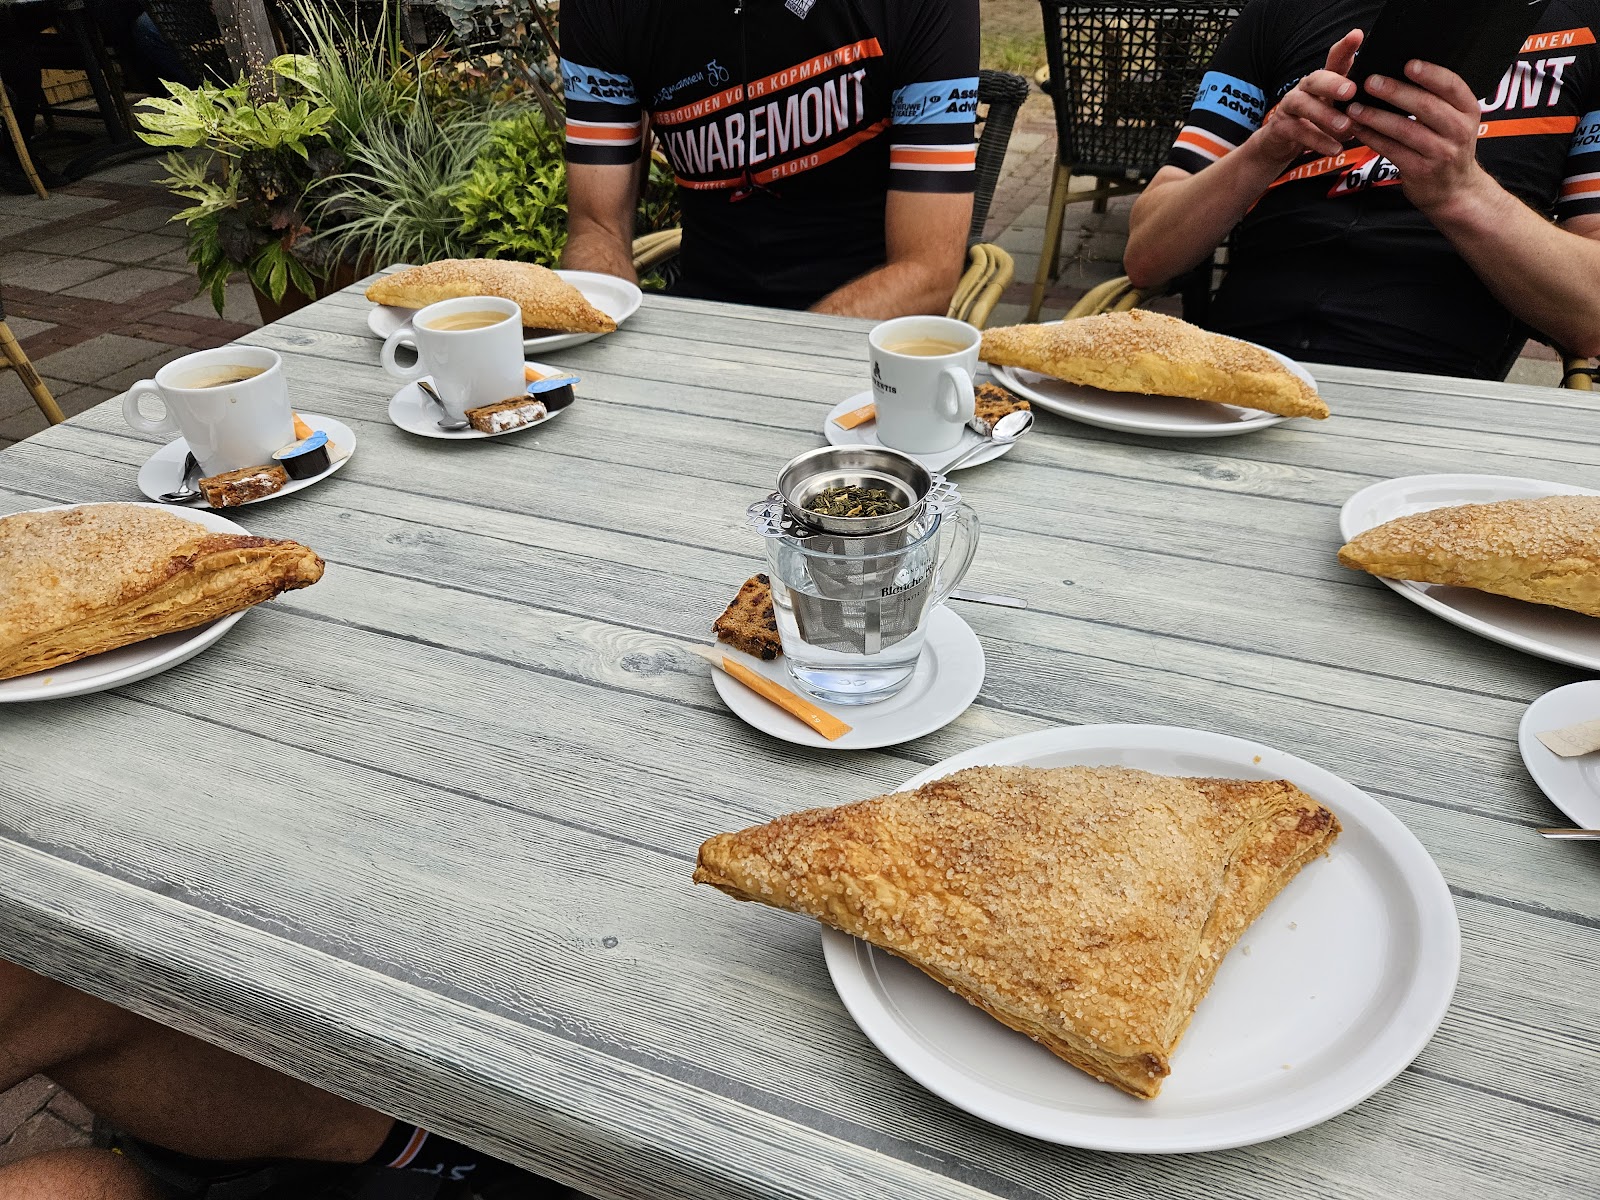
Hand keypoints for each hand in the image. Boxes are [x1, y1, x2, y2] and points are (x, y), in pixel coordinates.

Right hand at [1251, 29, 1363, 164]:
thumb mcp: (1339, 109)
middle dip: (1333, 83)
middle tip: (1351, 91)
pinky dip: (1318, 141)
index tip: (1357, 36)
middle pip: (1316, 78)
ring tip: (1345, 126)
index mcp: (1325, 80)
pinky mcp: (1281, 127)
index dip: (1345, 47)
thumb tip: (1387, 103)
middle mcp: (1305, 88)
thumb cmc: (1318, 123)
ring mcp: (1290, 106)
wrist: (1281, 144)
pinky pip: (1298, 132)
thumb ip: (1357, 103)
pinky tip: (1335, 149)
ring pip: (1303, 104)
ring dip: (1325, 115)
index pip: (1334, 58)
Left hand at [1347, 60, 1490, 214]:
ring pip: (1405, 129)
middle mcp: (1458, 130)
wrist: (1454, 190)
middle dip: (1395, 92)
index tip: (1408, 64)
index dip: (1430, 74)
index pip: (1452, 86)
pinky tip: (1358, 129)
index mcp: (1469, 110)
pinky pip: (1391, 150)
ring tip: (1355, 107)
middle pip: (1425, 106)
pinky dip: (1372, 138)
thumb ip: (1438, 100)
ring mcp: (1441, 152)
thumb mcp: (1455, 121)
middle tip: (1370, 82)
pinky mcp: (1420, 170)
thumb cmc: (1448, 147)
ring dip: (1376, 117)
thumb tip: (1402, 70)